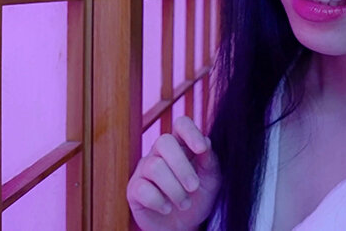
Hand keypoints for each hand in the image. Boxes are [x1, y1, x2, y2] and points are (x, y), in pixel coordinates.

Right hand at [127, 116, 220, 230]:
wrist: (184, 226)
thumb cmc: (198, 198)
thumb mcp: (211, 180)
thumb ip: (210, 161)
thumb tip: (206, 142)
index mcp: (181, 145)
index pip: (181, 124)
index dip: (190, 132)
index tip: (201, 149)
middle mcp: (159, 153)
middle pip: (164, 141)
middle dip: (182, 166)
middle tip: (194, 187)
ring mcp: (144, 170)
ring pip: (155, 167)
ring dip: (174, 189)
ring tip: (184, 203)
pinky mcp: (134, 190)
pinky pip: (142, 189)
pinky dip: (159, 201)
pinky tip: (167, 208)